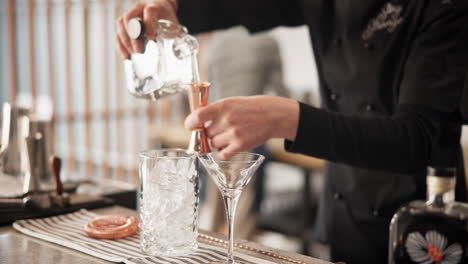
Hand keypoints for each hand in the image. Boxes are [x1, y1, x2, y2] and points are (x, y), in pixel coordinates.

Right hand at [116, 0, 177, 58]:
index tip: (150, 38)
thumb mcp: (172, 23)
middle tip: (139, 51)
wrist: (159, 8)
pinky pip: (117, 32)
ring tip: (132, 54)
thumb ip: (174, 34)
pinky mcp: (123, 23)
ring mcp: (129, 14)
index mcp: (153, 7)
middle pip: (130, 19)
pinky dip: (120, 45)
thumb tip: (177, 50)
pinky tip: (125, 56)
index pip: (149, 12)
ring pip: (121, 24)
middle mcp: (138, 8)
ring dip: (125, 41)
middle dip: (133, 36)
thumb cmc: (165, 17)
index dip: (149, 24)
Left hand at [185, 96, 299, 158]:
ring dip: (215, 142)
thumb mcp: (230, 103)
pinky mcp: (240, 145)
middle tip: (216, 131)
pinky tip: (227, 146)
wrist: (271, 115)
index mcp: (222, 107)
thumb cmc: (248, 108)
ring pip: (213, 144)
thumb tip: (195, 121)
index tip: (190, 126)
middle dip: (207, 134)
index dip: (190, 123)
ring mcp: (234, 133)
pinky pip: (222, 153)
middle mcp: (227, 120)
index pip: (198, 116)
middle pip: (205, 133)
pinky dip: (222, 151)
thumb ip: (214, 111)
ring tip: (225, 136)